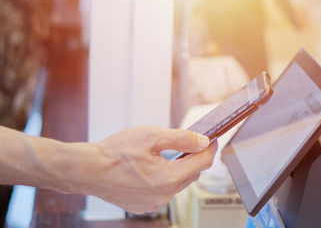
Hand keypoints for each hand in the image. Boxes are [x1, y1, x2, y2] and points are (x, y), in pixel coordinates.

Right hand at [81, 126, 216, 213]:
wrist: (87, 169)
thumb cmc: (114, 153)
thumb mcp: (151, 136)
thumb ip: (181, 139)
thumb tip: (202, 142)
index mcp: (168, 178)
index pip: (202, 163)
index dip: (209, 149)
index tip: (211, 139)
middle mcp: (163, 196)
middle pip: (191, 174)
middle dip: (194, 158)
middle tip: (190, 142)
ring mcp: (153, 203)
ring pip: (178, 183)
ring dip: (179, 168)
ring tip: (167, 153)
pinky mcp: (143, 205)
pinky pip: (163, 191)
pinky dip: (164, 178)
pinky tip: (153, 167)